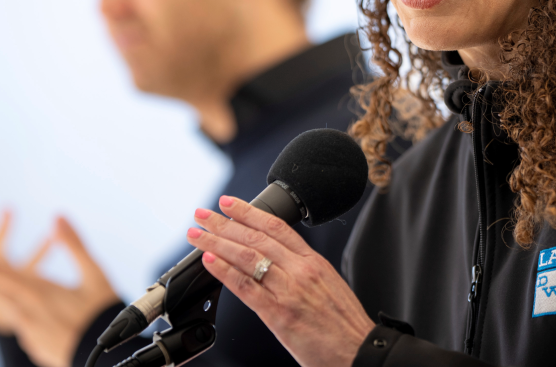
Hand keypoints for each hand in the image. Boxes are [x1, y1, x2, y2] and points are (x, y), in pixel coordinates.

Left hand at [0, 217, 118, 366]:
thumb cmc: (101, 312)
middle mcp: (26, 311)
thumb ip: (74, 245)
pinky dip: (17, 312)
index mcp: (39, 291)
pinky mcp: (33, 344)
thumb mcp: (94, 274)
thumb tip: (58, 217)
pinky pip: (20, 324)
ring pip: (5, 307)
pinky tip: (25, 308)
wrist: (108, 355)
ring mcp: (27, 330)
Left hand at [186, 196, 375, 366]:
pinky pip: (245, 287)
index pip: (276, 226)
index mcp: (314, 261)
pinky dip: (224, 271)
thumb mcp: (329, 284)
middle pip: (256, 237)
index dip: (249, 212)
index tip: (228, 203)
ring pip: (247, 257)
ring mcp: (289, 291)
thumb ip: (303, 270)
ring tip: (197, 235)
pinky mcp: (278, 315)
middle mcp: (301, 271)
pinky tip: (209, 261)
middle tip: (202, 214)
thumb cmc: (344, 324)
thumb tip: (276, 261)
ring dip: (216, 243)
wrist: (359, 351)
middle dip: (224, 223)